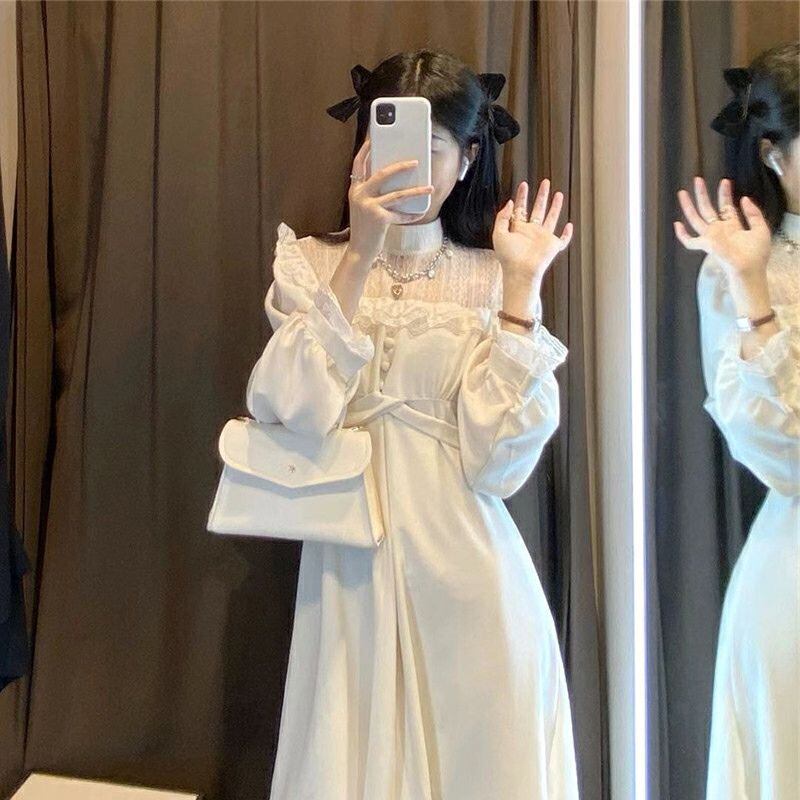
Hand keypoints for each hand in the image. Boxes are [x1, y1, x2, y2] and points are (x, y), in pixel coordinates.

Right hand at [346, 136, 433, 265]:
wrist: (359, 250)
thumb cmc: (364, 227)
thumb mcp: (363, 206)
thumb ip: (372, 192)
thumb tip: (393, 178)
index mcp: (355, 189)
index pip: (358, 164)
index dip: (366, 150)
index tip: (374, 138)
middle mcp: (360, 195)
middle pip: (382, 174)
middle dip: (401, 166)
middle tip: (415, 162)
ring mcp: (369, 207)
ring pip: (397, 194)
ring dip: (416, 191)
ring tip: (429, 188)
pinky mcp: (380, 219)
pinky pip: (400, 214)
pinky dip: (410, 215)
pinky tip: (419, 214)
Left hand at [493, 179, 573, 285]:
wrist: (520, 271)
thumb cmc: (508, 257)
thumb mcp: (498, 234)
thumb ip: (502, 217)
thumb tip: (510, 203)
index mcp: (518, 229)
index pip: (521, 208)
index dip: (522, 196)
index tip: (523, 184)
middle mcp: (532, 232)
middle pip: (538, 209)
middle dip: (541, 195)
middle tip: (544, 182)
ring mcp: (543, 238)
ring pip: (551, 218)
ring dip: (555, 207)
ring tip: (558, 193)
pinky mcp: (553, 246)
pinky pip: (563, 239)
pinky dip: (567, 234)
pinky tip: (569, 225)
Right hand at [674, 177, 771, 277]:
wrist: (750, 268)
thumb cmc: (756, 254)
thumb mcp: (760, 229)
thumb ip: (753, 214)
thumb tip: (744, 199)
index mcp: (732, 226)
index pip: (725, 207)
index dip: (724, 194)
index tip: (725, 181)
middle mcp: (719, 230)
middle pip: (707, 209)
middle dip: (702, 194)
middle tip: (697, 180)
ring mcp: (711, 237)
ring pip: (695, 218)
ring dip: (688, 206)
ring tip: (683, 192)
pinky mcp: (705, 245)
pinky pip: (689, 241)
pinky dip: (682, 235)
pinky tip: (677, 224)